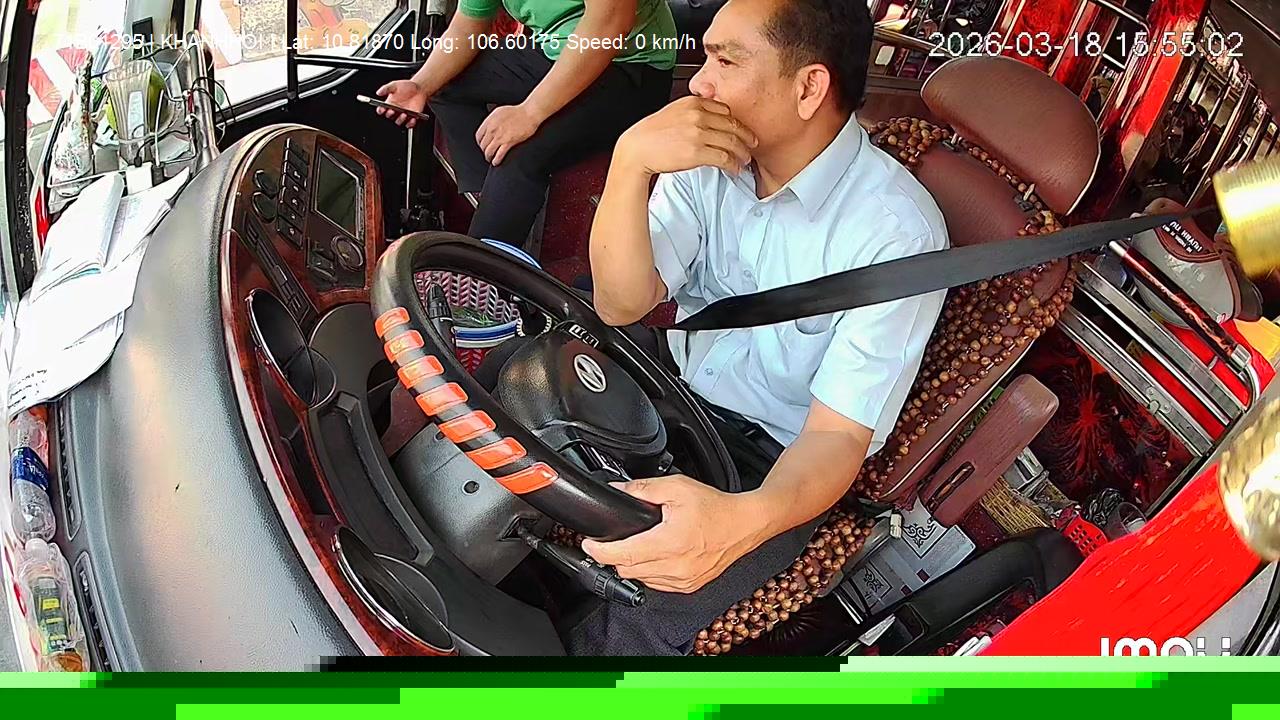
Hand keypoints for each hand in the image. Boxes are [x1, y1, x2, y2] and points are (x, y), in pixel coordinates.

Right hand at [374, 79, 429, 128]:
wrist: (419, 89)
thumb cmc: (406, 86)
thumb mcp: (395, 85)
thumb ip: (386, 88)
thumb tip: (378, 92)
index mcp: (389, 103)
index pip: (381, 110)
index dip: (380, 111)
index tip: (382, 109)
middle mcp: (395, 110)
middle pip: (389, 116)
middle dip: (390, 114)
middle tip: (392, 110)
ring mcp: (403, 115)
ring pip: (398, 121)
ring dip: (400, 119)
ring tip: (404, 114)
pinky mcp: (411, 117)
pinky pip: (409, 124)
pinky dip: (410, 124)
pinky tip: (413, 119)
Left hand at [476, 104, 542, 165]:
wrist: (528, 113)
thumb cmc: (517, 111)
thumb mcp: (499, 111)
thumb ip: (492, 120)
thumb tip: (489, 126)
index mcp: (489, 121)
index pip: (478, 136)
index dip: (480, 142)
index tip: (482, 145)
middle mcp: (492, 129)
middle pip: (483, 145)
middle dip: (484, 150)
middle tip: (487, 153)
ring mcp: (500, 136)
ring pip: (489, 151)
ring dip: (488, 157)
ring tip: (490, 159)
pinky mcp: (508, 142)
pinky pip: (499, 154)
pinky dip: (496, 160)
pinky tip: (496, 162)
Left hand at [581, 475, 766, 593]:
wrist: (744, 525)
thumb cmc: (716, 507)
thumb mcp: (676, 487)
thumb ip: (643, 489)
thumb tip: (617, 491)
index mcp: (669, 543)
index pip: (622, 555)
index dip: (599, 551)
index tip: (588, 544)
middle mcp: (675, 567)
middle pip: (626, 570)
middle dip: (613, 556)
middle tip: (608, 542)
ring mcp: (682, 581)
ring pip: (640, 580)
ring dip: (630, 565)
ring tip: (631, 547)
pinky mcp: (688, 587)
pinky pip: (656, 585)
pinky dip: (648, 573)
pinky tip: (652, 557)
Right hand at [614, 96, 756, 177]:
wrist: (636, 149)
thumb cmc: (651, 134)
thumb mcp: (674, 112)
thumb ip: (693, 112)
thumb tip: (711, 120)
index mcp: (693, 102)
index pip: (725, 110)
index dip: (737, 122)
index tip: (742, 131)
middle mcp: (698, 115)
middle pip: (733, 125)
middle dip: (746, 137)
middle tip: (752, 145)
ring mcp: (698, 133)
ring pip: (732, 142)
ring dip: (742, 153)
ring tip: (745, 160)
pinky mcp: (697, 152)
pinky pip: (724, 158)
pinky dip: (733, 165)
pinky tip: (734, 169)